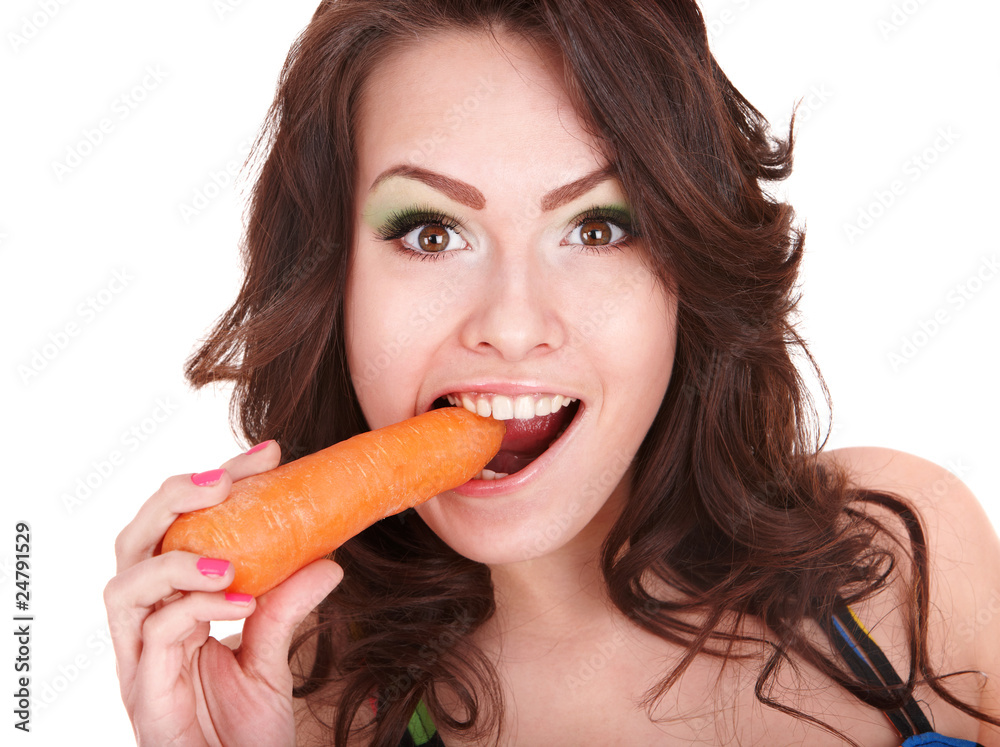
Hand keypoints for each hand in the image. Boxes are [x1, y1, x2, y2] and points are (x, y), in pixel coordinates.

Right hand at [104, 441, 342, 745]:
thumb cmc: (242, 731)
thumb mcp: (271, 658)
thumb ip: (286, 608)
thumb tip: (330, 561)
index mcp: (170, 608)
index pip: (177, 531)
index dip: (211, 487)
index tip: (267, 454)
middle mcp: (145, 628)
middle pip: (134, 543)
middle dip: (175, 498)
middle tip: (226, 477)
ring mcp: (138, 662)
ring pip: (125, 585)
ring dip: (178, 556)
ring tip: (230, 557)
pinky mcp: (144, 696)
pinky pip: (154, 637)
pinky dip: (195, 608)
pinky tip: (240, 602)